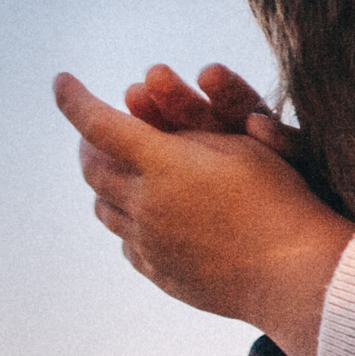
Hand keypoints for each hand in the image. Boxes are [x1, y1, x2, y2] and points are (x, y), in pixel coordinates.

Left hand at [55, 73, 354, 355]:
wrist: (293, 274)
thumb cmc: (278, 200)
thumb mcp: (240, 147)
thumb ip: (188, 133)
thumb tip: (141, 133)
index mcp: (162, 164)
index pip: (99, 124)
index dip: (75, 99)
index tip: (61, 81)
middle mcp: (144, 203)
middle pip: (93, 168)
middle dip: (88, 143)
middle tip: (92, 132)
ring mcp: (148, 242)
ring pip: (102, 208)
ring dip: (104, 185)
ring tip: (118, 173)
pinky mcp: (159, 272)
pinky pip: (126, 241)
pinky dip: (127, 221)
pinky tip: (147, 216)